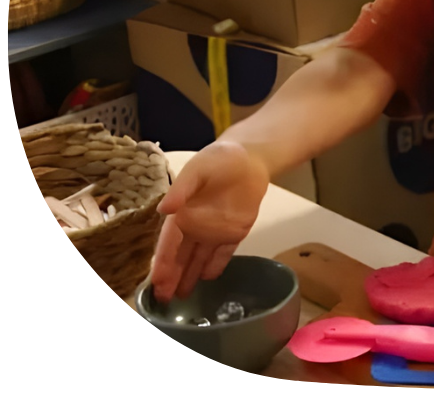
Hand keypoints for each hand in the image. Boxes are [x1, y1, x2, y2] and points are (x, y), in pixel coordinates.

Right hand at [151, 142, 269, 303]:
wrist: (251, 157)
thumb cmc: (219, 159)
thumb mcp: (198, 169)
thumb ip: (182, 188)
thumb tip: (164, 209)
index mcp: (183, 213)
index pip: (170, 242)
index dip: (163, 262)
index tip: (158, 281)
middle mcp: (196, 225)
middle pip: (182, 256)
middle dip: (173, 276)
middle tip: (165, 300)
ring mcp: (215, 230)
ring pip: (200, 258)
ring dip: (190, 276)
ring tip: (181, 297)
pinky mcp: (235, 231)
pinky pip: (224, 252)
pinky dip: (216, 265)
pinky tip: (208, 278)